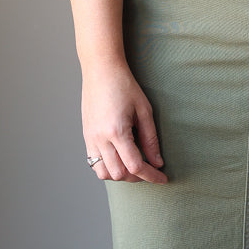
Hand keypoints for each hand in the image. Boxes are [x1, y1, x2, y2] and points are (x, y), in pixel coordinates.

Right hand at [82, 61, 167, 183]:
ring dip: (120, 175)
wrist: (101, 70)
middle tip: (150, 169)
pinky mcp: (86, 136)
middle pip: (119, 174)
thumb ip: (151, 140)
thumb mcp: (144, 111)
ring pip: (104, 173)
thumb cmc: (124, 86)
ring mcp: (90, 138)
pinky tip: (120, 160)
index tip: (162, 178)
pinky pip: (94, 163)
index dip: (151, 176)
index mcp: (116, 131)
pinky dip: (108, 168)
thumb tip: (157, 163)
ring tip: (134, 166)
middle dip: (137, 177)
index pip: (135, 166)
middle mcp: (100, 138)